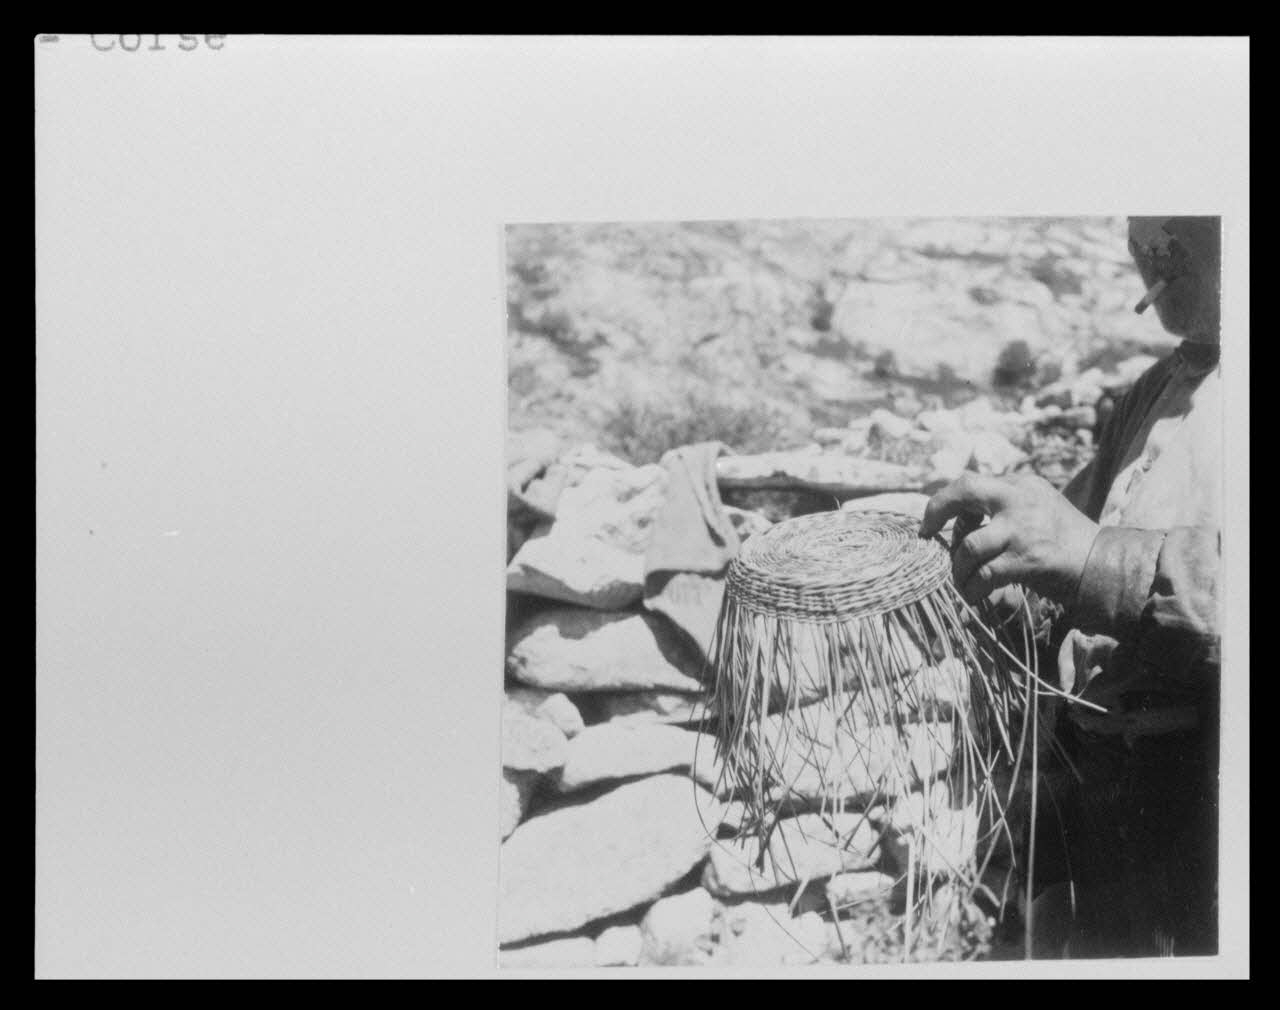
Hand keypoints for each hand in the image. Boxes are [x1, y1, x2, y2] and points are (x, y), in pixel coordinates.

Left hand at [919, 473, 1099, 605]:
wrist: (1102, 563)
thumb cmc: (1063, 540)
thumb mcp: (1035, 508)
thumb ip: (1001, 506)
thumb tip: (956, 520)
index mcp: (1021, 485)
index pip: (970, 482)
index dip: (943, 501)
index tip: (929, 522)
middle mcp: (1021, 499)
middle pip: (965, 491)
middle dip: (937, 511)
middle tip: (927, 536)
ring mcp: (1024, 529)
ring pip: (969, 546)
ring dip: (959, 569)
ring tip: (963, 581)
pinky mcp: (1028, 559)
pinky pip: (984, 575)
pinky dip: (973, 588)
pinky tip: (974, 594)